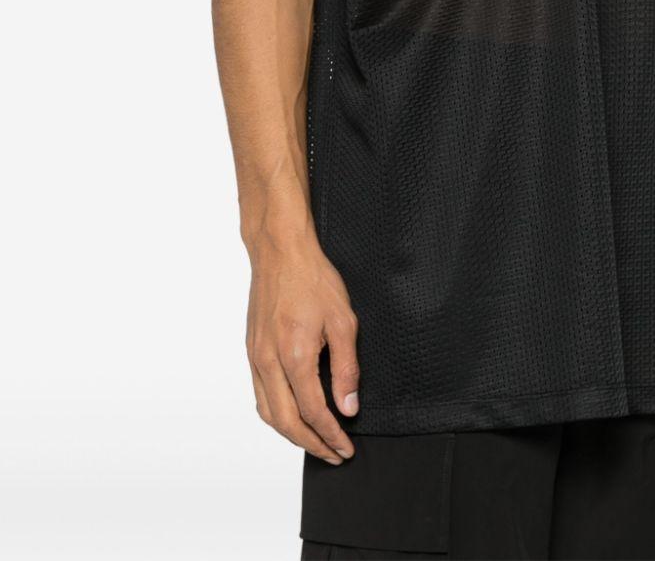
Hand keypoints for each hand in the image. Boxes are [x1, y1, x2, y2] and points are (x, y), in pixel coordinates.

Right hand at [245, 237, 359, 463]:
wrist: (280, 252)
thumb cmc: (313, 279)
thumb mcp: (343, 321)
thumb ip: (346, 369)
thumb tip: (348, 408)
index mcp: (295, 356)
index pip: (313, 412)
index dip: (331, 435)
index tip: (346, 448)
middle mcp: (269, 362)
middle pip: (287, 422)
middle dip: (312, 444)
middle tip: (333, 455)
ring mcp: (256, 357)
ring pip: (268, 413)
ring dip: (291, 435)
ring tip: (315, 442)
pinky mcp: (251, 350)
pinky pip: (260, 394)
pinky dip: (276, 414)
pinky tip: (292, 414)